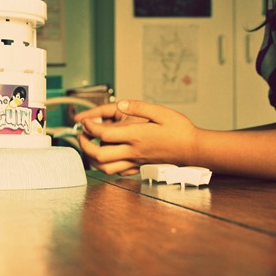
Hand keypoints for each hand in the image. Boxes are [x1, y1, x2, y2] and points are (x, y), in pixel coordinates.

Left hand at [77, 99, 198, 174]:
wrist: (194, 149)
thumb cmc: (180, 130)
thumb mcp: (161, 111)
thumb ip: (138, 107)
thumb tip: (119, 104)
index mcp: (136, 135)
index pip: (104, 134)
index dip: (90, 126)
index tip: (85, 120)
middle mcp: (132, 151)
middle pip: (99, 154)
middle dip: (85, 145)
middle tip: (82, 135)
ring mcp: (135, 161)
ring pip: (105, 168)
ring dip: (92, 158)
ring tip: (90, 146)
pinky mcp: (139, 167)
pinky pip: (117, 172)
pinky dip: (106, 166)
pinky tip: (106, 156)